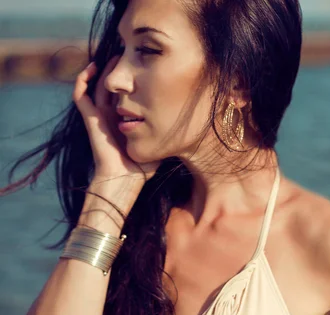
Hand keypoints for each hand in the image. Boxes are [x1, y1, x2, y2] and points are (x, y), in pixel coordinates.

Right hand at [72, 59, 160, 199]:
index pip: (125, 95)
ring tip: (114, 56)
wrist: (123, 180)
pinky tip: (92, 67)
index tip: (143, 68)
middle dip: (117, 70)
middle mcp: (110, 117)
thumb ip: (166, 130)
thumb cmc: (141, 168)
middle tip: (128, 56)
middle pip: (111, 86)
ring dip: (103, 70)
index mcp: (124, 121)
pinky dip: (82, 80)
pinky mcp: (90, 120)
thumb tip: (185, 118)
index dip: (131, 82)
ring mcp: (99, 118)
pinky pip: (80, 95)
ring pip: (96, 86)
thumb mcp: (158, 143)